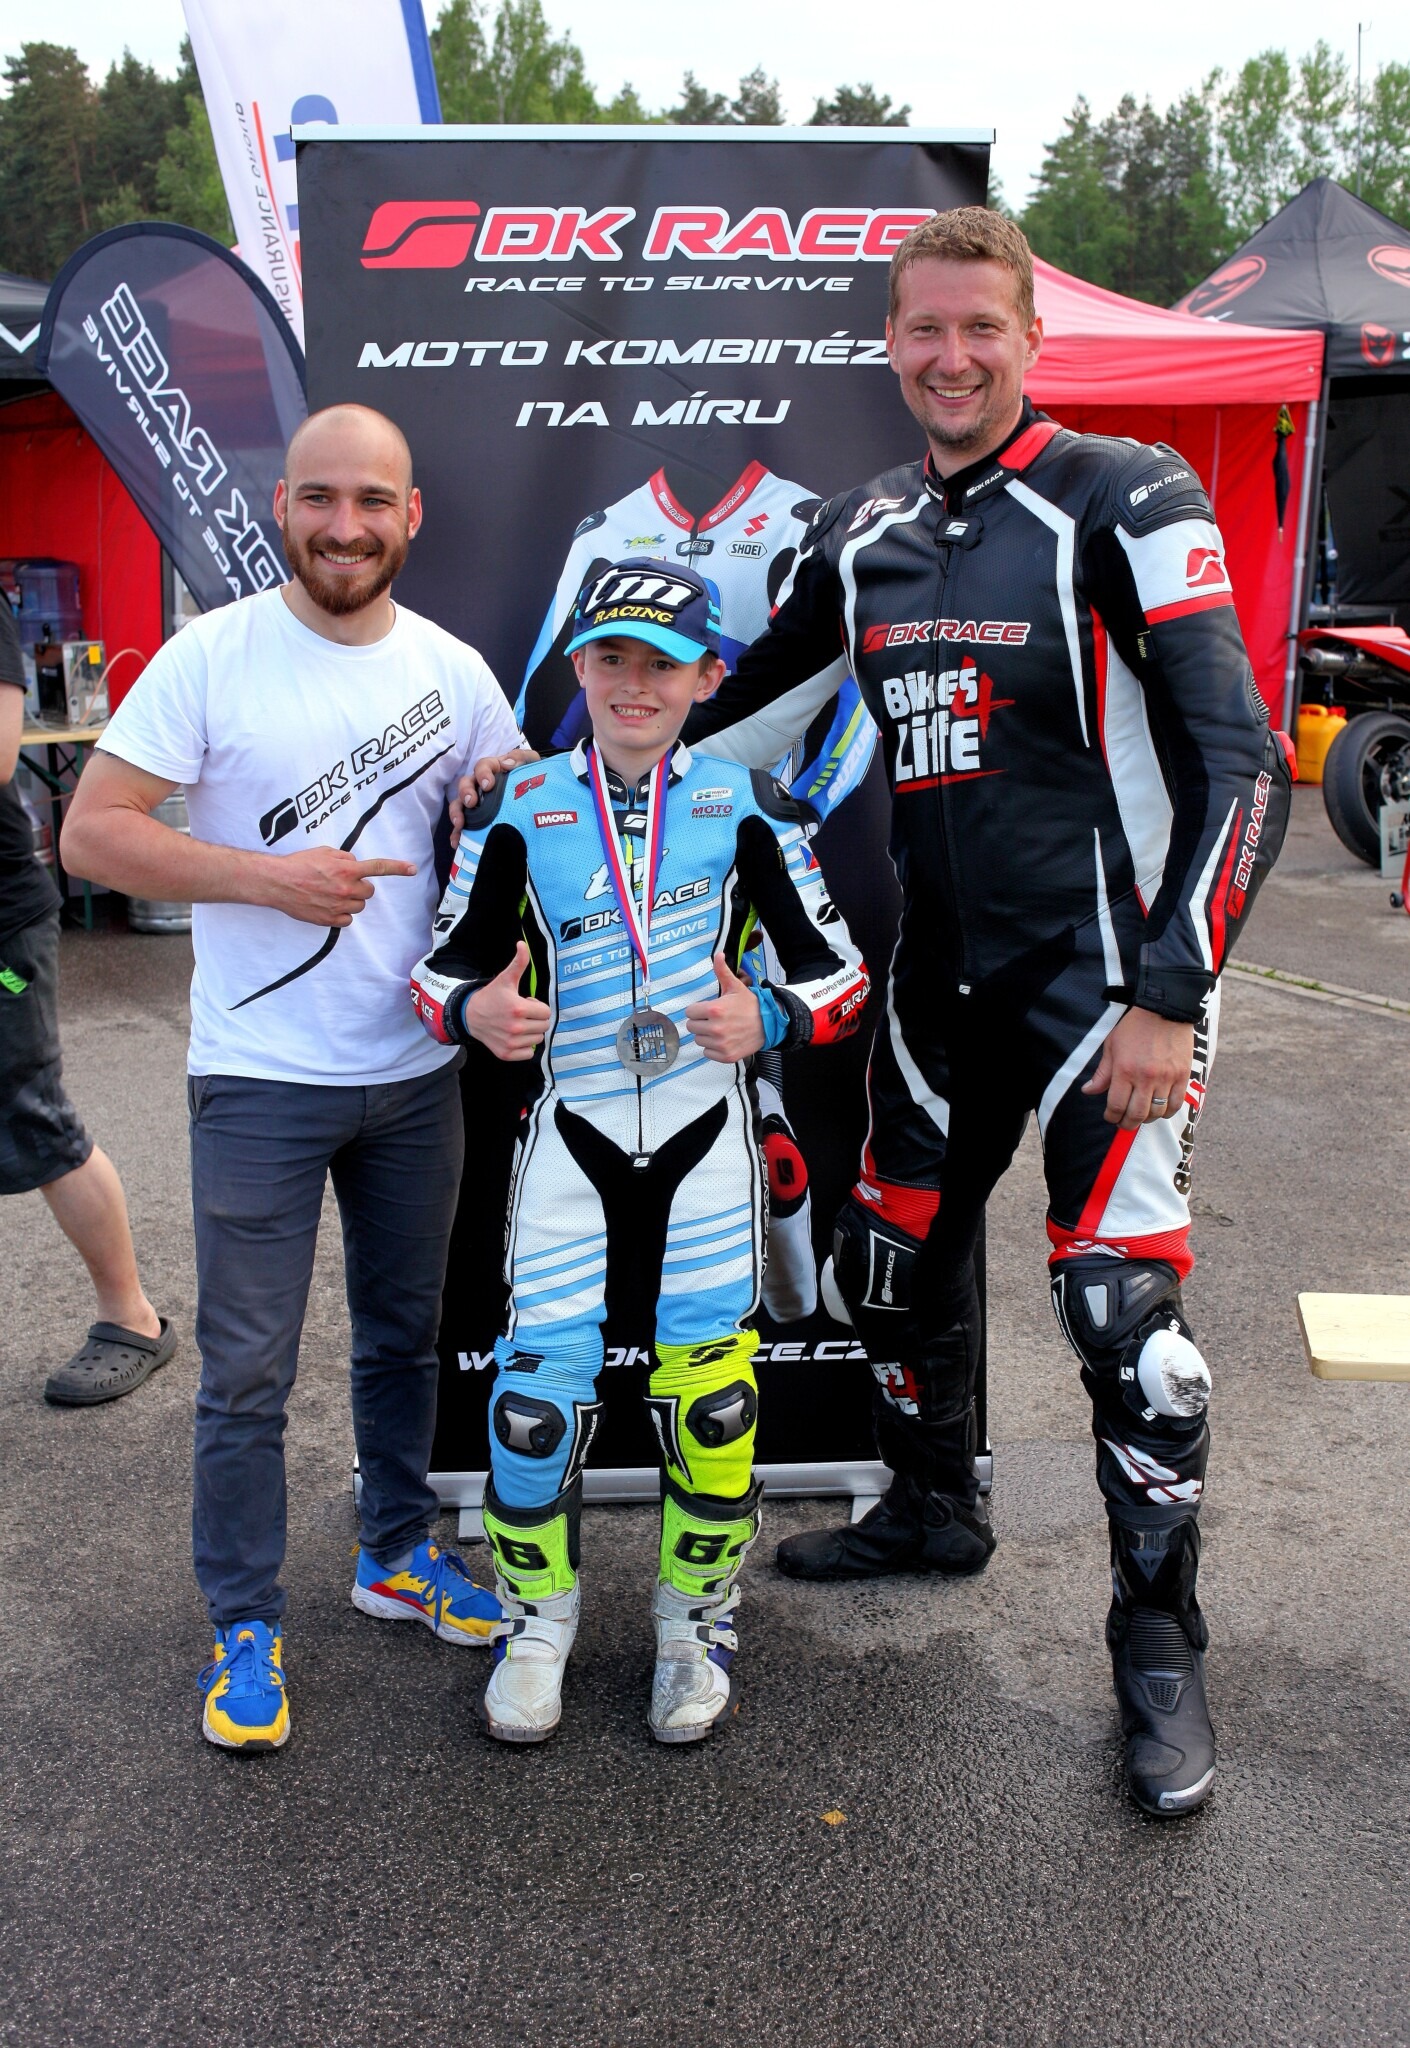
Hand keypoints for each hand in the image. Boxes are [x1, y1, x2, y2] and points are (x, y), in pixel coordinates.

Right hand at [261, 849, 416, 927]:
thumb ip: (344, 858)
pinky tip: (327, 905)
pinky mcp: (329, 919)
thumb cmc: (298, 864)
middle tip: (343, 883)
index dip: (397, 868)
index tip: (411, 869)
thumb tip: (354, 865)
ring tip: (331, 893)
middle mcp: (345, 888)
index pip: (377, 868)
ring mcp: (337, 906)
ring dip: (350, 900)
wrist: (277, 882)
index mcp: (346, 869)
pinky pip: (347, 920)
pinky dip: (341, 914)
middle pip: (368, 892)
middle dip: (360, 887)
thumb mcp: (324, 852)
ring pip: (358, 906)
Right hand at [449, 747, 539, 843]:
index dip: (482, 774)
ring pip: (459, 804)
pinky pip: (462, 826)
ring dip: (456, 812)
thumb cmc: (530, 776)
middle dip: (466, 792)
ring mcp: (476, 802)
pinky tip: (457, 842)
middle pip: (466, 784)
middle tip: (471, 802)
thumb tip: (506, 763)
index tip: (487, 785)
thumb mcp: (530, 763)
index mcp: (492, 770)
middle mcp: (480, 784)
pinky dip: (457, 834)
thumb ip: (521, 758)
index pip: (482, 766)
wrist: (537, 796)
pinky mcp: (475, 819)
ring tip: (459, 824)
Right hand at [464, 941, 550, 1060]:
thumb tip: (522, 944)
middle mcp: (515, 1028)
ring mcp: (510, 1043)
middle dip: (536, 1019)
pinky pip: (528, 1053)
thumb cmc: (491, 996)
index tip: (526, 1003)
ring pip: (537, 1039)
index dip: (537, 1007)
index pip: (545, 1012)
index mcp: (518, 1009)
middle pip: (543, 1026)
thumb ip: (519, 963)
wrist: (470, 1016)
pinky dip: (524, 1047)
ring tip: (517, 1024)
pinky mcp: (506, 1054)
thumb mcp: (506, 979)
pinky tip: (515, 1037)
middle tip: (522, 1014)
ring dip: (531, 1032)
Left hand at [685, 953, 765, 1063]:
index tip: (708, 1010)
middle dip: (700, 1022)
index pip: (689, 1012)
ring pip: (699, 1040)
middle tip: (714, 1020)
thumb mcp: (735, 986)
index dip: (698, 1010)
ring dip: (706, 1036)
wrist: (769, 1023)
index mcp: (714, 1010)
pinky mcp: (726, 1056)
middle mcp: (716, 1028)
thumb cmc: (750, 1005)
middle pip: (692, 1027)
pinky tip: (723, 1040)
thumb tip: (718, 954)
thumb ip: (722, 971)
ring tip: (720, 1029)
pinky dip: (713, 1048)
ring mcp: (721, 1044)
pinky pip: (707, 1053)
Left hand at [1082, 1007, 1194, 1128]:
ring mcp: (1166, 1077)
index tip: (1110, 1116)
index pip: (1116, 1106)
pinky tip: (1160, 1109)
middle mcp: (1145, 1077)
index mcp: (1124, 1070)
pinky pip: (1176, 1104)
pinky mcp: (1182, 1075)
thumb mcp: (1111, 1046)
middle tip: (1124, 1122)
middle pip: (1137, 1114)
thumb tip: (1088, 1091)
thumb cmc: (1134, 1026)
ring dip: (1147, 1119)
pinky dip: (1167, 1112)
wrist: (1164, 1010)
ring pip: (1157, 1112)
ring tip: (1141, 1115)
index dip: (1111, 1116)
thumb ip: (1102, 1073)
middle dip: (1127, 1123)